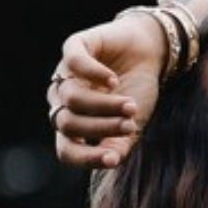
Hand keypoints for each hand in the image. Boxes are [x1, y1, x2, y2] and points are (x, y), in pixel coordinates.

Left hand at [46, 14, 166, 168]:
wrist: (146, 53)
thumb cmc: (135, 93)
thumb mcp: (130, 126)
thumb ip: (118, 146)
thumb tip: (112, 162)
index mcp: (72, 127)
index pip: (66, 150)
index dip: (86, 158)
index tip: (113, 158)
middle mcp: (62, 102)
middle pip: (68, 124)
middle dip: (102, 128)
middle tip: (130, 125)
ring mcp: (64, 74)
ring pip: (72, 98)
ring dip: (105, 105)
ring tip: (131, 106)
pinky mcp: (74, 45)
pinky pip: (74, 63)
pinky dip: (94, 74)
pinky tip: (113, 81)